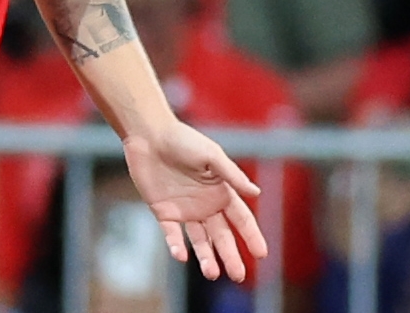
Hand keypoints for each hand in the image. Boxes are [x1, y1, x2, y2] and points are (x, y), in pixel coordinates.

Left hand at [123, 120, 267, 281]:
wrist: (148, 134)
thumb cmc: (182, 140)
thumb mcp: (211, 155)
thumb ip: (232, 175)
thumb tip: (256, 193)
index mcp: (221, 192)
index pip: (241, 219)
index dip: (251, 236)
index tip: (261, 254)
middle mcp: (205, 205)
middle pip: (222, 235)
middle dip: (230, 256)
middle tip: (237, 276)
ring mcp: (185, 210)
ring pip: (199, 240)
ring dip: (206, 257)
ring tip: (212, 273)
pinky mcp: (163, 211)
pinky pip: (172, 233)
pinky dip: (176, 245)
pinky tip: (181, 256)